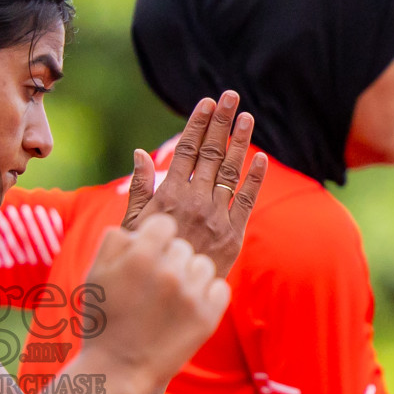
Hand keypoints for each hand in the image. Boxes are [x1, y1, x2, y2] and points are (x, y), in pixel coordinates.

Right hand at [84, 212, 231, 393]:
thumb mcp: (95, 274)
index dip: (156, 239)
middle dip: (170, 260)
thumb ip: (114, 239)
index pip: (165, 225)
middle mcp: (168, 271)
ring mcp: (191, 295)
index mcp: (140, 256)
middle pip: (182, 246)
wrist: (118, 370)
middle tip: (154, 286)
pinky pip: (219, 287)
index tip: (149, 256)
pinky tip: (187, 309)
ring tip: (170, 299)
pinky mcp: (208, 317)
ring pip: (202, 265)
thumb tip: (140, 223)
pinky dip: (206, 295)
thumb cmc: (103, 320)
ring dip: (189, 277)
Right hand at [123, 91, 266, 276]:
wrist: (167, 298)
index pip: (186, 152)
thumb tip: (141, 153)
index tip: (206, 103)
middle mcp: (195, 203)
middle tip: (230, 95)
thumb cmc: (144, 260)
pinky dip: (255, 179)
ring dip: (240, 141)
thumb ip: (140, 188)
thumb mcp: (132, 225)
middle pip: (211, 154)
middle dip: (221, 122)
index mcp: (169, 197)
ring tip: (247, 116)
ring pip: (231, 172)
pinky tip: (261, 158)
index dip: (198, 125)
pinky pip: (246, 201)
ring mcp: (216, 218)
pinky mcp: (234, 235)